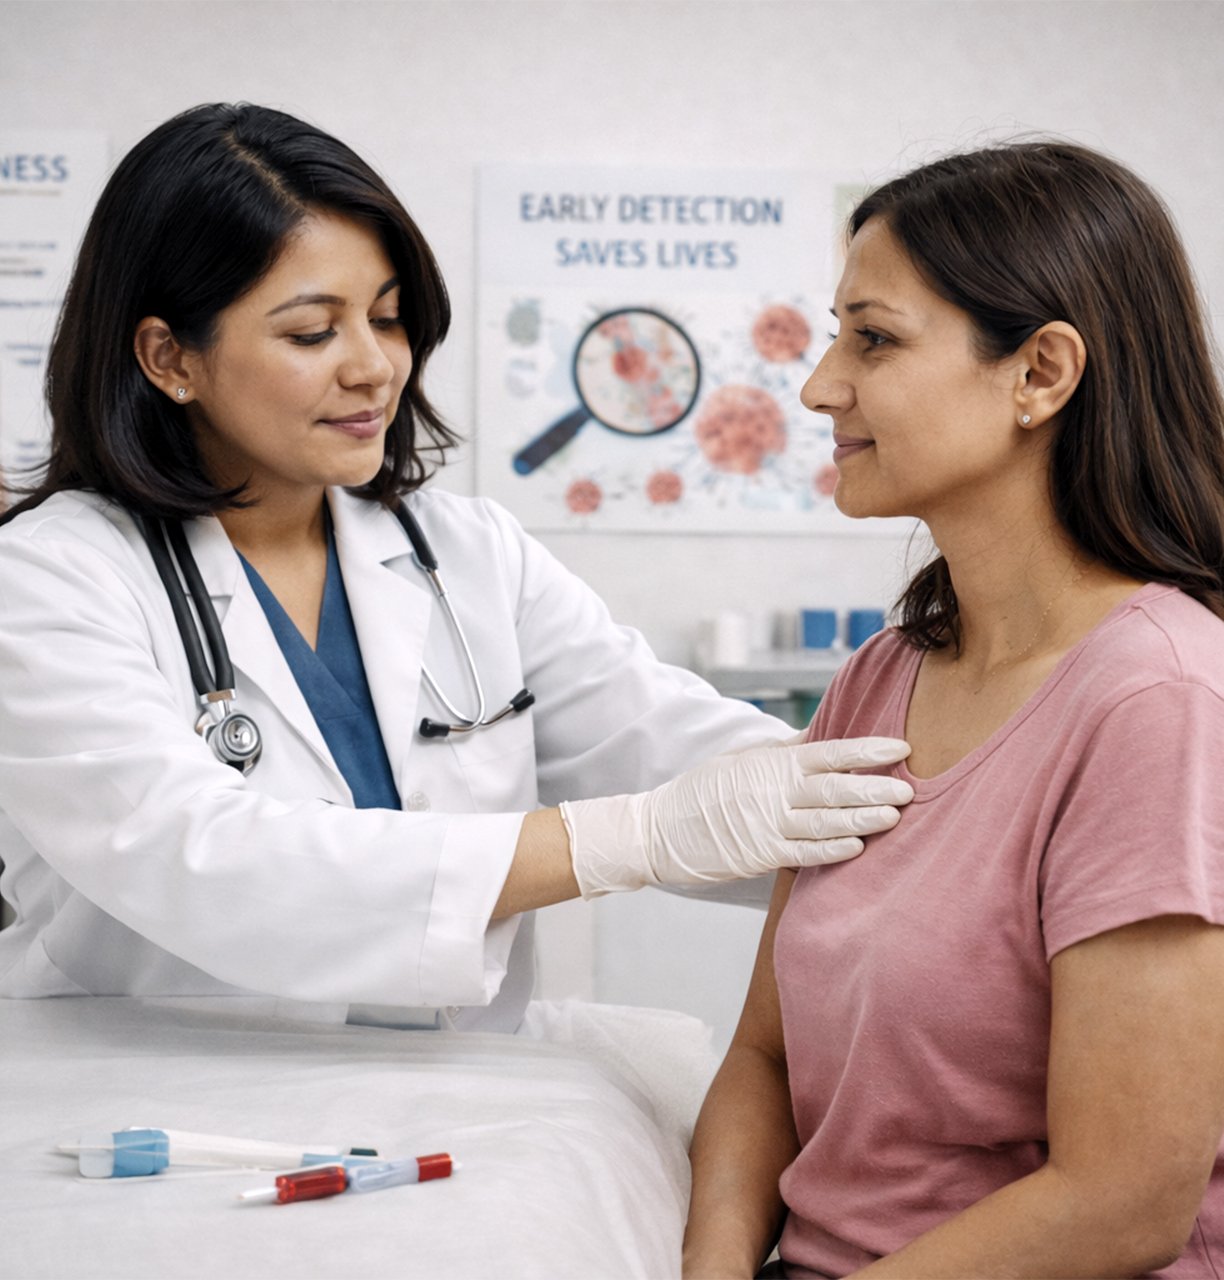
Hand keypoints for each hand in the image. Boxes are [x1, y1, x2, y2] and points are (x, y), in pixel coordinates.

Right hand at [562, 737, 912, 897]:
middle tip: (910, 788)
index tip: (902, 747)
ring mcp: (767, 823)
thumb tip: (820, 734)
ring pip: (826, 821)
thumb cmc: (703, 791)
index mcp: (772, 763)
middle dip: (874, 787)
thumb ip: (784, 750)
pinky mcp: (760, 854)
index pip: (829, 751)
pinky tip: (858, 847)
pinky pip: (804, 852)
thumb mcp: (742, 759)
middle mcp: (773, 791)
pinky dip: (833, 850)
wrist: (658, 830)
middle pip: (834, 787)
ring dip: (863, 818)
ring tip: (895, 817)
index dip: (867, 750)